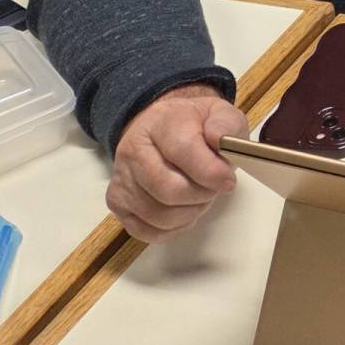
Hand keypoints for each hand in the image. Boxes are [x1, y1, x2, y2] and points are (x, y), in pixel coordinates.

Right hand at [106, 84, 246, 241]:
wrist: (161, 129)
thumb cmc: (194, 125)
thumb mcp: (218, 113)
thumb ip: (226, 123)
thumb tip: (219, 139)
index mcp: (161, 123)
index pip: (183, 151)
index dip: (210, 172)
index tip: (228, 181)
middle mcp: (133, 151)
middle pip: (169, 190)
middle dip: (201, 196)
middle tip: (214, 188)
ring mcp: (122, 179)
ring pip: (158, 215)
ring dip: (189, 213)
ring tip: (200, 197)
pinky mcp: (117, 203)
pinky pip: (145, 230)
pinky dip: (172, 228)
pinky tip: (183, 211)